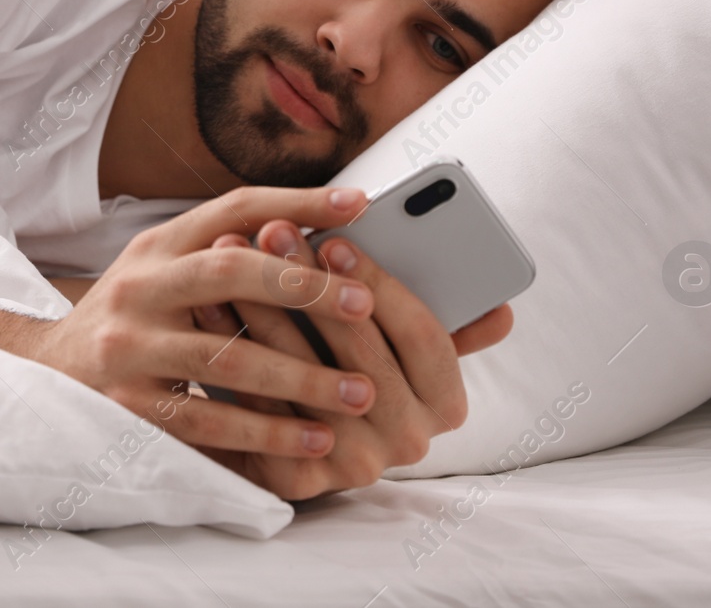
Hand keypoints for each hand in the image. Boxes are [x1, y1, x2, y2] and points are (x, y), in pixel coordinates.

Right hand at [23, 186, 380, 474]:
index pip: (232, 208)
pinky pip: (208, 420)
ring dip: (300, 376)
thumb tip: (317, 232)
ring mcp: (129, 348)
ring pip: (226, 357)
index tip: (358, 204)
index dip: (297, 202)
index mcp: (156, 246)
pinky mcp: (128, 406)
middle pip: (228, 272)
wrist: (45, 376)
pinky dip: (266, 432)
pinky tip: (313, 439)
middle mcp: (139, 286)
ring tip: (359, 390)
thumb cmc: (130, 319)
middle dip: (302, 286)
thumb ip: (224, 253)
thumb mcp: (163, 270)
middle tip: (363, 303)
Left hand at [193, 221, 512, 499]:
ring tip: (232, 254)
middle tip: (273, 231)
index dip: (381, 284)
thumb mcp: (400, 341)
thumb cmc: (352, 362)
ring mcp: (354, 464)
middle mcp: (409, 442)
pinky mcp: (298, 479)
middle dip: (311, 284)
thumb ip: (445, 318)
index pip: (425, 336)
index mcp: (447, 403)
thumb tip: (502, 311)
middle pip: (360, 353)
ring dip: (264, 308)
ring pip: (305, 375)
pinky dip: (233, 349)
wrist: (292, 436)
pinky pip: (261, 406)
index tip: (336, 239)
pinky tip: (207, 304)